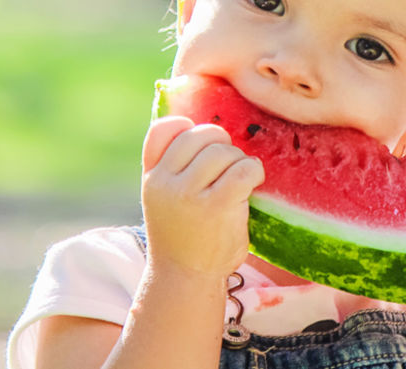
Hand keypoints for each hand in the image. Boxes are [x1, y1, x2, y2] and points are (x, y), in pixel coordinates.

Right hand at [140, 116, 265, 279]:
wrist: (185, 278)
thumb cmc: (183, 237)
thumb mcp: (163, 200)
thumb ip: (172, 168)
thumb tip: (203, 129)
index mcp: (151, 177)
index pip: (162, 130)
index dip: (188, 128)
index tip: (203, 145)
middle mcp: (164, 182)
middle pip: (200, 135)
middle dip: (222, 145)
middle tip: (229, 166)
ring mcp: (188, 194)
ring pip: (223, 152)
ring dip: (239, 161)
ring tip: (239, 181)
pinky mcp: (216, 206)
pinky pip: (243, 169)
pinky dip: (254, 171)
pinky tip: (253, 183)